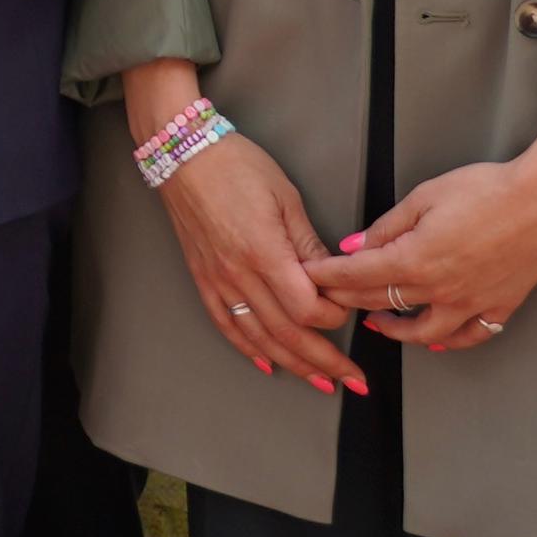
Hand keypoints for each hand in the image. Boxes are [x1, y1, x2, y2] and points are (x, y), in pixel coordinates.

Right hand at [120, 61, 357, 399]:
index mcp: (263, 252)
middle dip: (325, 361)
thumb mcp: (285, 197)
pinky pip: (226, 325)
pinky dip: (249, 349)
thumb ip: (309, 244)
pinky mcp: (203, 279)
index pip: (306, 307)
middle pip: (287, 333)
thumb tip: (333, 279)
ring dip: (294, 365)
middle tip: (354, 380)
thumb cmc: (236, 165)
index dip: (334, 316)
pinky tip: (268, 364)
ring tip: (321, 383)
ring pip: (259, 338)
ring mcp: (217, 280)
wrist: (182, 154)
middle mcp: (238, 274)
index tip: (350, 309)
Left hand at [320, 92, 536, 352]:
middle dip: (348, 299)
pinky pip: (469, 336)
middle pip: (381, 302)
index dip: (327, 277)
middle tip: (327, 296)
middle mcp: (440, 291)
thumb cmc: (487, 190)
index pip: (356, 277)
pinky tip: (436, 339)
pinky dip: (449, 341)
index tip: (307, 277)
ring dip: (393, 329)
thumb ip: (386, 227)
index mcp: (414, 261)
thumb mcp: (425, 197)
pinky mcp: (499, 306)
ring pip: (422, 332)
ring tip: (375, 322)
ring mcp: (471, 304)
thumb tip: (353, 246)